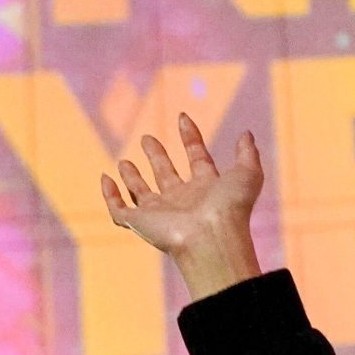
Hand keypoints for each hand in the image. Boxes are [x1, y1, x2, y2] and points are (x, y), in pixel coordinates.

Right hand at [103, 114, 263, 300]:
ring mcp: (160, 212)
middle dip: (157, 156)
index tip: (183, 117)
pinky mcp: (140, 222)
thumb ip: (248, 153)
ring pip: (142, 193)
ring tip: (124, 161)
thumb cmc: (231, 208)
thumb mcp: (248, 174)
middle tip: (147, 138)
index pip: (197, 158)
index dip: (190, 137)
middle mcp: (183, 200)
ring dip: (132, 177)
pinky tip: (106, 178)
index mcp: (207, 188)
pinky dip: (110, 195)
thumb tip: (246, 134)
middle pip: (167, 175)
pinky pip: (119, 210)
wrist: (211, 237)